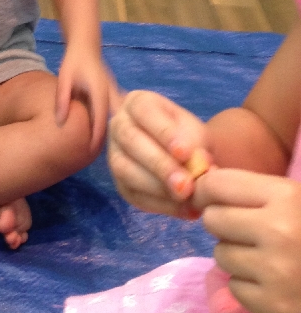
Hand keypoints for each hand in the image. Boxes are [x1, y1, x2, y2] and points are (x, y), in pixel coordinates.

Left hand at [55, 47, 119, 150]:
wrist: (86, 46)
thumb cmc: (73, 62)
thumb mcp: (63, 78)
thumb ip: (62, 98)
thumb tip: (60, 122)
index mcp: (99, 90)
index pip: (101, 117)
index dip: (98, 135)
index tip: (94, 152)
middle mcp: (111, 93)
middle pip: (116, 120)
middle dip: (113, 137)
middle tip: (108, 157)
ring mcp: (115, 93)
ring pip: (120, 116)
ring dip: (117, 131)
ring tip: (111, 151)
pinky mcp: (115, 94)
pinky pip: (119, 112)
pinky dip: (117, 124)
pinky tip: (112, 136)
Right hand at [108, 89, 209, 217]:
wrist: (184, 157)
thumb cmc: (187, 137)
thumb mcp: (196, 133)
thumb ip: (197, 144)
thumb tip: (198, 165)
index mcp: (137, 103)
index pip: (144, 111)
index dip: (163, 131)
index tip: (185, 153)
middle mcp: (119, 125)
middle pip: (131, 140)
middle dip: (159, 164)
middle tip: (186, 185)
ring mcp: (114, 154)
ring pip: (125, 168)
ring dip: (156, 187)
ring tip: (186, 198)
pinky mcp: (119, 182)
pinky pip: (132, 193)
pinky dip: (159, 204)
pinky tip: (183, 209)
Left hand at [194, 169, 300, 312]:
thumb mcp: (294, 200)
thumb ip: (254, 191)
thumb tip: (202, 185)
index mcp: (286, 197)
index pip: (218, 184)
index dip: (206, 191)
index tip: (208, 198)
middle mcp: (278, 231)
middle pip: (213, 219)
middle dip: (223, 224)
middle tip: (244, 231)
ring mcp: (275, 271)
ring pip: (220, 254)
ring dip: (235, 256)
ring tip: (263, 257)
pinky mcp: (274, 305)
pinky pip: (234, 287)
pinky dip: (247, 285)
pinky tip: (271, 282)